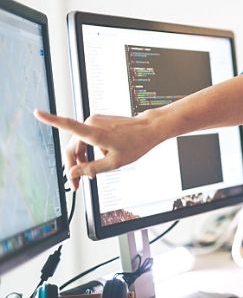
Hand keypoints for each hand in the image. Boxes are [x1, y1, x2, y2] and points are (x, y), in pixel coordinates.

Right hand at [34, 110, 161, 189]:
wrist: (149, 129)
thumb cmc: (135, 144)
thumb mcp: (114, 163)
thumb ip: (91, 169)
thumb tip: (73, 174)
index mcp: (95, 132)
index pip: (69, 125)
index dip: (51, 119)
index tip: (37, 113)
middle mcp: (92, 123)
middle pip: (72, 147)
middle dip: (73, 166)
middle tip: (76, 185)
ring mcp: (95, 121)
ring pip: (80, 144)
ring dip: (82, 159)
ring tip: (91, 174)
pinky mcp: (98, 122)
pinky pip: (87, 138)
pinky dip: (89, 151)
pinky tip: (99, 160)